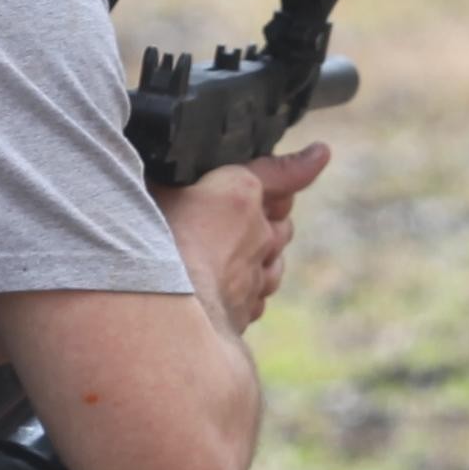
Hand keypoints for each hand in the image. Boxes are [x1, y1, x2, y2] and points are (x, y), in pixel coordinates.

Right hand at [168, 144, 329, 335]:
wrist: (161, 316)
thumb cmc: (149, 246)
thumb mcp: (155, 190)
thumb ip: (165, 179)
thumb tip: (180, 168)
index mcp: (239, 195)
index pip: (279, 173)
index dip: (301, 163)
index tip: (319, 154)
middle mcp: (258, 236)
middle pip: (280, 222)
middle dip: (270, 216)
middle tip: (248, 212)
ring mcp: (255, 277)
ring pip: (274, 263)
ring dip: (263, 256)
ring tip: (236, 255)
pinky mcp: (245, 310)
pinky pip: (256, 297)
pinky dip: (247, 291)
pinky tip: (224, 291)